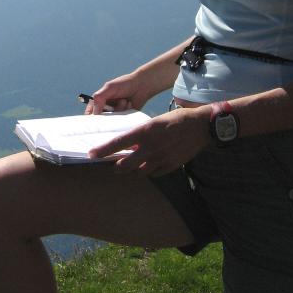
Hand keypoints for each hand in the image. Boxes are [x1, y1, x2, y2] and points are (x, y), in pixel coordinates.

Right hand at [85, 71, 151, 114]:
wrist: (142, 85)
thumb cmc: (124, 84)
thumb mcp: (109, 88)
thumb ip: (99, 98)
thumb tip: (94, 113)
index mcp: (99, 100)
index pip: (90, 112)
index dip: (91, 117)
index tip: (95, 119)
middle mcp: (106, 108)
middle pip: (101, 119)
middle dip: (107, 114)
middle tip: (113, 107)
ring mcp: (116, 113)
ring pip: (112, 120)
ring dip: (119, 110)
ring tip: (124, 100)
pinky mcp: (124, 117)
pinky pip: (121, 121)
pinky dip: (125, 112)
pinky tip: (129, 104)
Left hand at [88, 106, 210, 175]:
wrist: (201, 126)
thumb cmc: (176, 119)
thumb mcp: (155, 122)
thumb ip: (142, 134)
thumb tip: (129, 144)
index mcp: (145, 131)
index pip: (119, 143)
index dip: (104, 150)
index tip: (92, 154)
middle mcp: (151, 146)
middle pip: (126, 164)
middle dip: (117, 166)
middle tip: (113, 165)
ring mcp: (162, 158)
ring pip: (139, 171)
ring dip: (133, 169)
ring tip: (130, 166)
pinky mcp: (171, 166)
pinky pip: (154, 173)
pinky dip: (149, 171)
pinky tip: (148, 166)